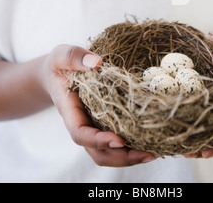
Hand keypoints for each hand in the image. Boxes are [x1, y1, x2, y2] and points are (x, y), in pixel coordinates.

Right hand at [41, 44, 155, 166]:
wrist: (58, 73)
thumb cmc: (59, 64)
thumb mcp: (61, 55)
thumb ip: (74, 57)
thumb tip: (97, 62)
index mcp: (70, 111)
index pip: (80, 134)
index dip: (98, 140)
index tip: (118, 140)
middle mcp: (83, 124)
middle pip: (98, 152)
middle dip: (121, 157)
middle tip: (146, 153)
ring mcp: (95, 126)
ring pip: (109, 152)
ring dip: (130, 156)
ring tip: (153, 152)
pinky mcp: (106, 122)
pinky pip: (117, 140)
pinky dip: (133, 144)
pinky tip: (151, 141)